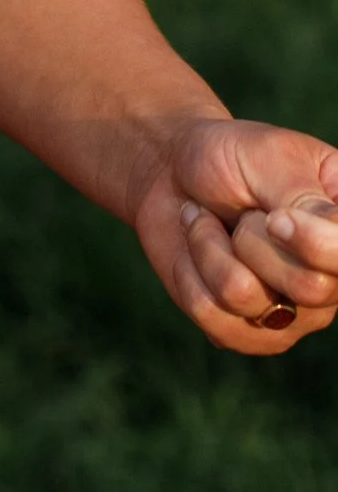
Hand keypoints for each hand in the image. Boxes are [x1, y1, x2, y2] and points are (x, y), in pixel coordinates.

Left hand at [130, 114, 337, 353]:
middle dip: (253, 238)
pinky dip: (190, 274)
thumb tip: (333, 239)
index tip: (275, 216)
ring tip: (210, 224)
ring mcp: (295, 313)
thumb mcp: (270, 158)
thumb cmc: (228, 157)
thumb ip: (306, 200)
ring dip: (211, 249)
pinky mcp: (249, 334)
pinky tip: (195, 252)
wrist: (169, 172)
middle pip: (310, 287)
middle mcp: (333, 278)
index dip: (314, 244)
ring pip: (250, 299)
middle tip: (242, 211)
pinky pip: (215, 319)